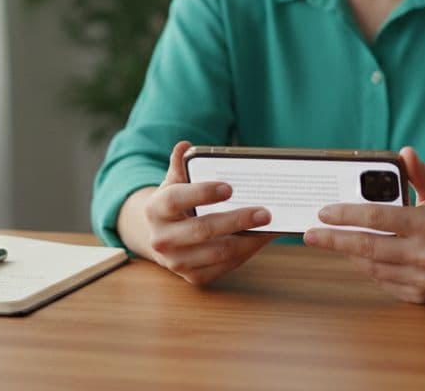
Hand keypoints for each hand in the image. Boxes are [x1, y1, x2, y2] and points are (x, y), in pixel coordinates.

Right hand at [133, 141, 273, 285]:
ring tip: (269, 225)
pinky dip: (247, 252)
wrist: (162, 237)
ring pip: (218, 252)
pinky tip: (261, 238)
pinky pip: (225, 266)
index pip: (176, 200)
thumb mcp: (173, 183)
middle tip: (264, 212)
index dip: (202, 193)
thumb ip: (181, 165)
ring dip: (248, 240)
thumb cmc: (174, 204)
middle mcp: (162, 238)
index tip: (229, 187)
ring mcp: (176, 261)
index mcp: (155, 209)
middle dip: (237, 220)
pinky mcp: (193, 277)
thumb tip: (185, 146)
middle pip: (203, 230)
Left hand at [302, 147, 424, 303]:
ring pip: (373, 267)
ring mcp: (423, 278)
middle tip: (310, 234)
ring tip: (334, 241)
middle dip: (334, 240)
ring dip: (350, 254)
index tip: (323, 213)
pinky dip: (369, 268)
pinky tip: (360, 256)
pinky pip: (384, 281)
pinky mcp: (421, 295)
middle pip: (367, 247)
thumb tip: (405, 153)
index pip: (377, 218)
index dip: (346, 216)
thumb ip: (420, 173)